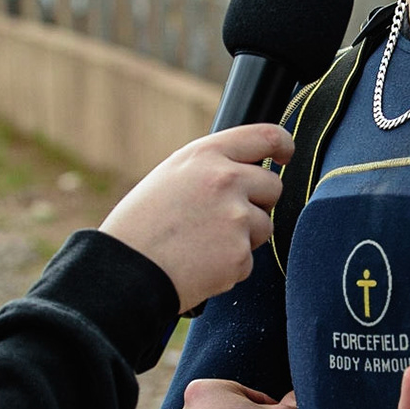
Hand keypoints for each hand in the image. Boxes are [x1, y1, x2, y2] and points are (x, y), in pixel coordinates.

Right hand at [100, 124, 291, 312]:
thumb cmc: (140, 226)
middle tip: (222, 219)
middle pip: (273, 187)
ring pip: (263, 226)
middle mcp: (225, 180)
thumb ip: (209, 170)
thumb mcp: (170, 177)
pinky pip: (248, 260)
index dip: (282, 145)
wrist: (125, 271)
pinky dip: (229, 267)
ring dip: (242, 238)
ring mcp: (236, 218)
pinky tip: (198, 264)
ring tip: (200, 244)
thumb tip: (244, 174)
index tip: (285, 154)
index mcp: (205, 156)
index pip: (265, 137)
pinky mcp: (239, 254)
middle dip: (257, 203)